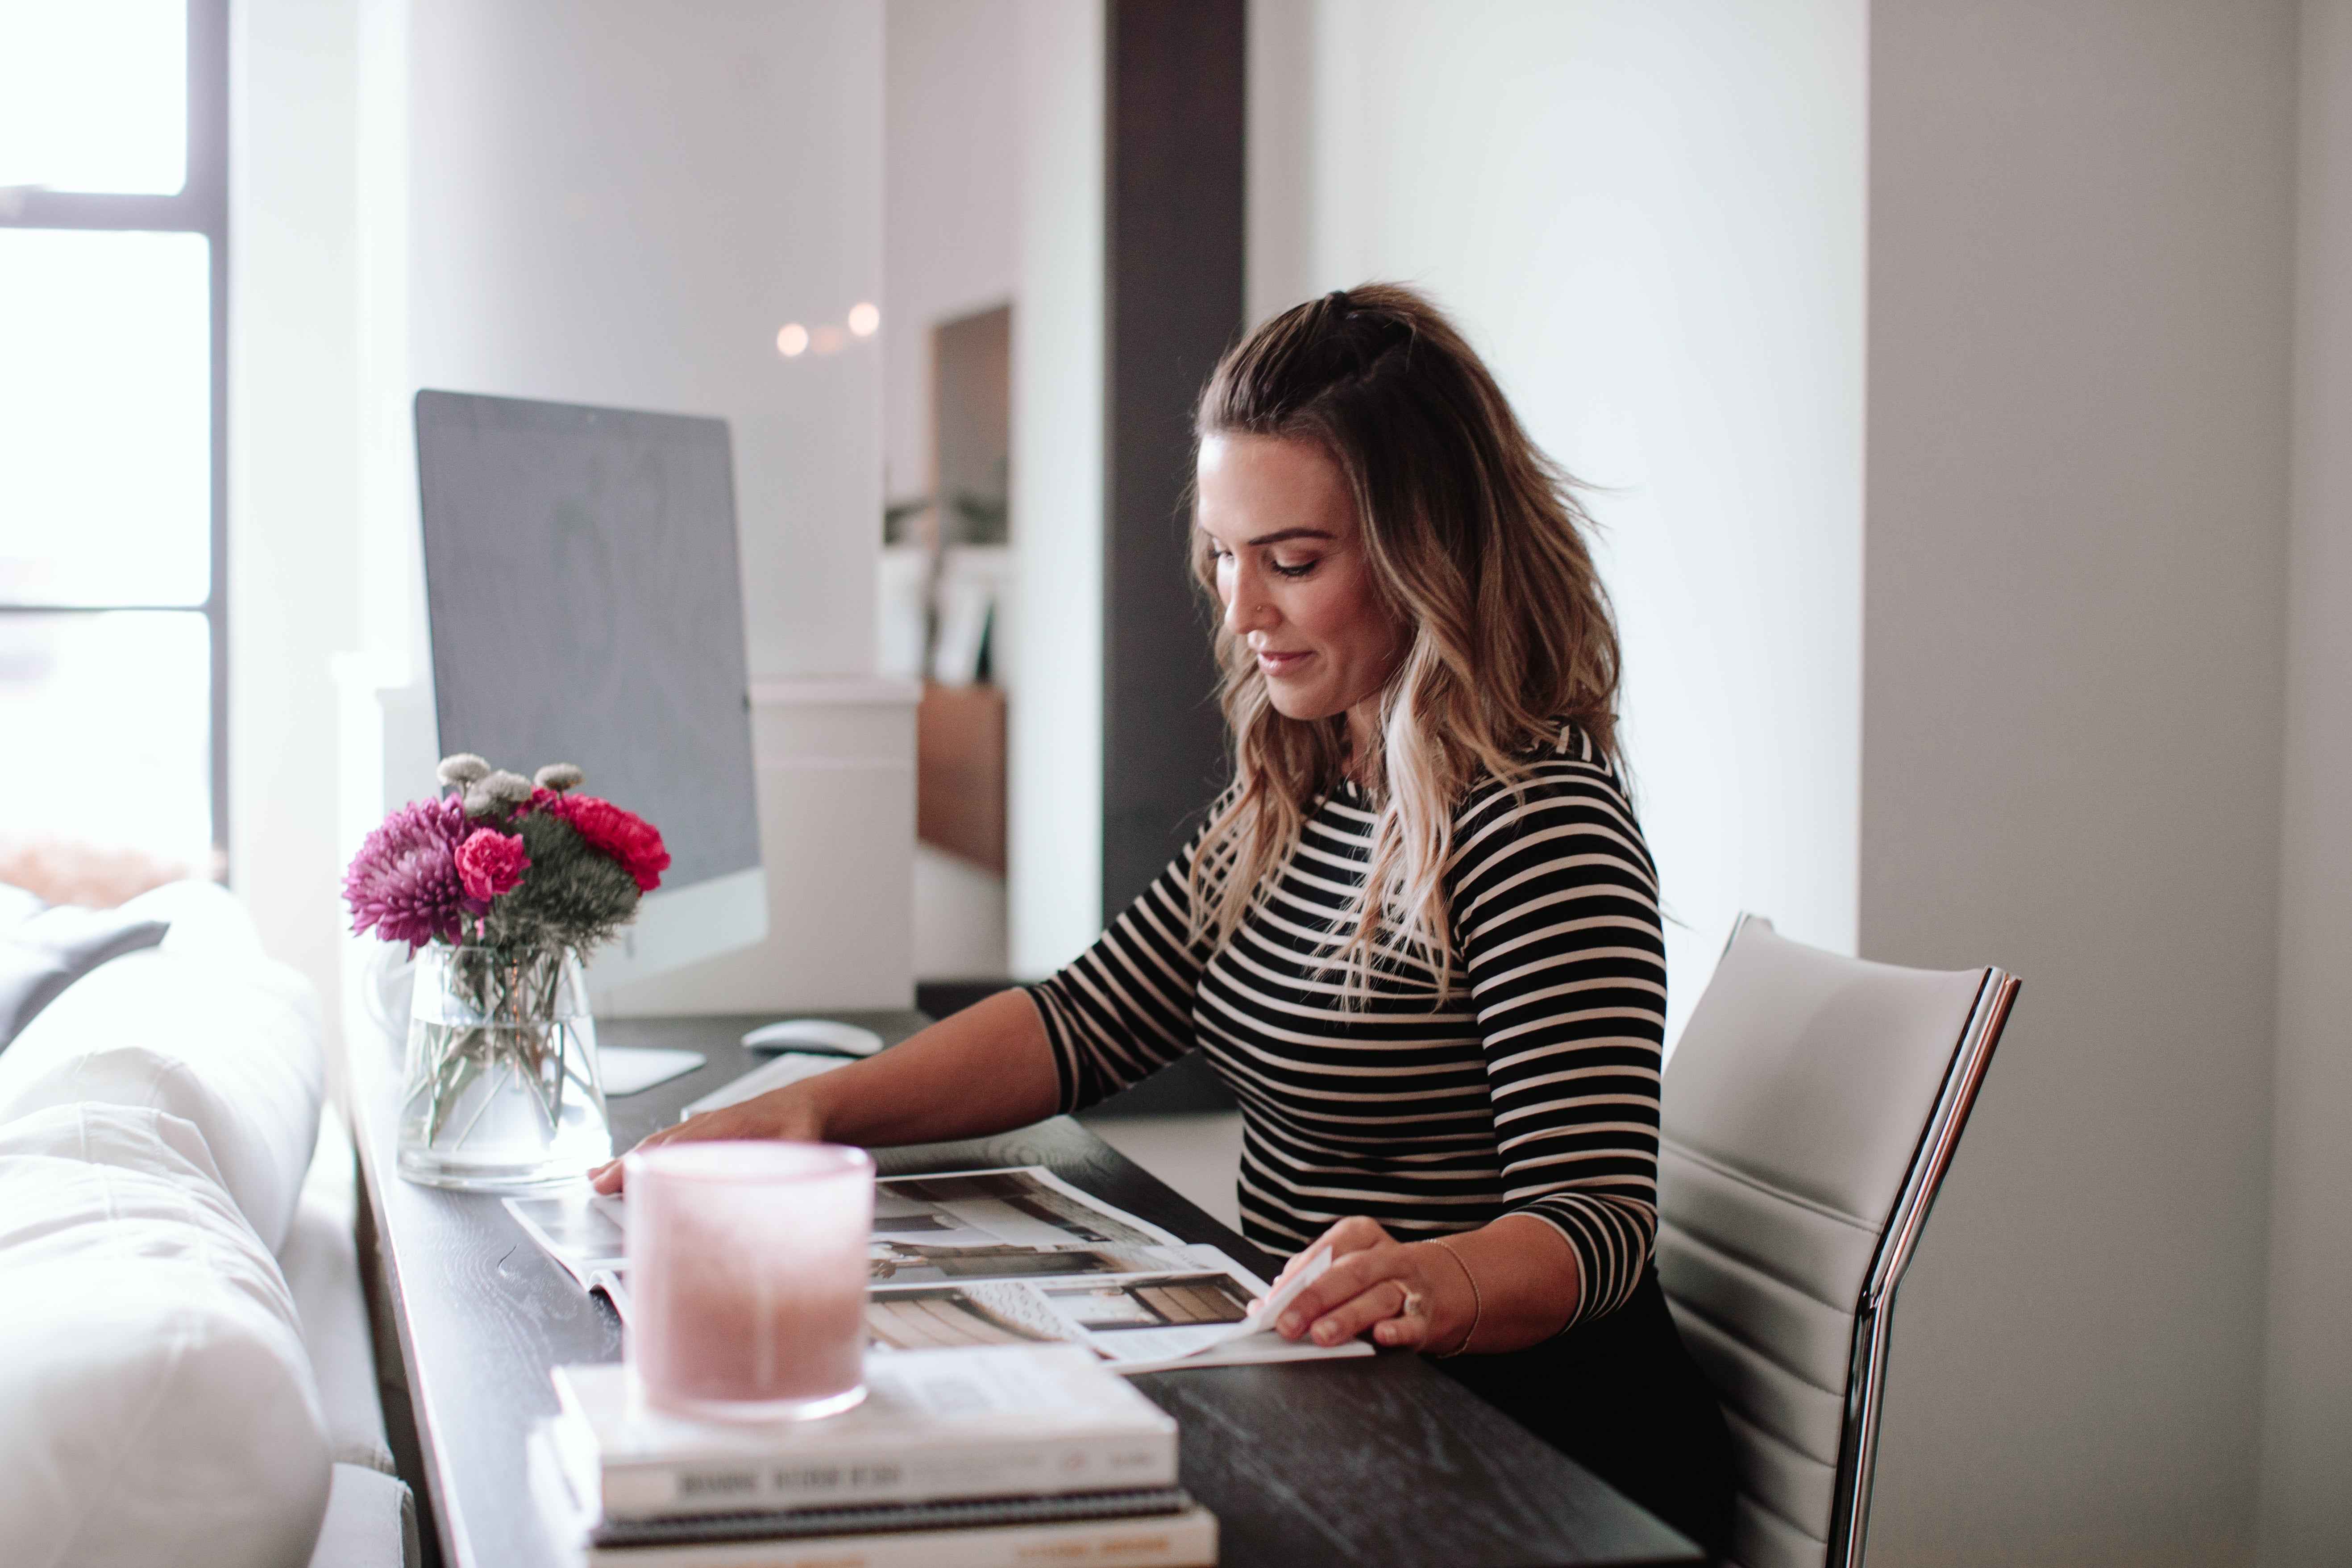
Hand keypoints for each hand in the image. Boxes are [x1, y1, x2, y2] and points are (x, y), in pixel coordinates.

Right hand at [587, 1086, 826, 1193]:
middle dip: (624, 1165)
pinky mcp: (703, 1132)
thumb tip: (778, 1193)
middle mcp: (707, 1124)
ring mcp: (703, 1126)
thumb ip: (787, 1171)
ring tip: (598, 1176)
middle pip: (658, 1145)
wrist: (809, 1103)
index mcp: (727, 1127)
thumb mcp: (799, 1149)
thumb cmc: (801, 1126)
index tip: (621, 1181)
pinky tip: (628, 1165)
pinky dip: (643, 1154)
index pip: (678, 1147)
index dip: (649, 1166)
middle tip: (596, 1184)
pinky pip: (667, 1143)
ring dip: (628, 1160)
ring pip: (658, 1143)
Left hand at [1263, 1215, 1475, 1353]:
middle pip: (1350, 1273)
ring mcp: (1408, 1285)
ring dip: (1347, 1317)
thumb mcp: (1340, 1266)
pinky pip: (1411, 1322)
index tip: (1273, 1302)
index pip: (1327, 1250)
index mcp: (1361, 1234)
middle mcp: (1387, 1256)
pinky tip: (1381, 1335)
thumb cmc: (1371, 1278)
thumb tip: (1263, 1305)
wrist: (1428, 1288)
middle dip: (1315, 1299)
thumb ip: (1305, 1280)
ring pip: (1377, 1297)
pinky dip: (1397, 1330)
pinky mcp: (1423, 1316)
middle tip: (1288, 1324)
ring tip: (1321, 1334)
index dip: (1297, 1276)